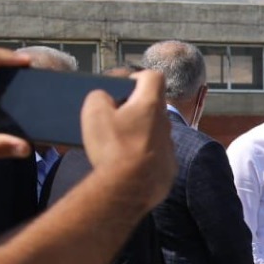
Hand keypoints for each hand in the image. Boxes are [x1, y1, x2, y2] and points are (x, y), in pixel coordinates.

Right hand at [79, 69, 174, 212]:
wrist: (131, 188)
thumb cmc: (113, 147)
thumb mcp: (94, 113)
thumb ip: (99, 97)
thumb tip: (106, 98)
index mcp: (150, 104)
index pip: (153, 77)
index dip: (137, 76)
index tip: (124, 85)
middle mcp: (166, 122)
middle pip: (153, 106)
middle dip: (135, 107)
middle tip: (115, 116)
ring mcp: (170, 145)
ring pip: (155, 130)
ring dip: (140, 131)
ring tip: (118, 142)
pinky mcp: (169, 166)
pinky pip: (156, 153)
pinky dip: (144, 154)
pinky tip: (128, 163)